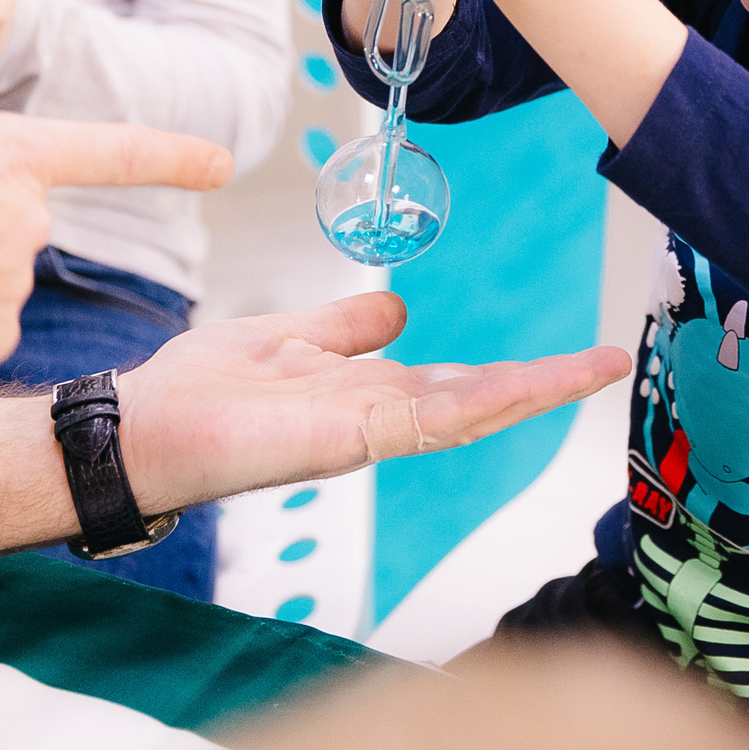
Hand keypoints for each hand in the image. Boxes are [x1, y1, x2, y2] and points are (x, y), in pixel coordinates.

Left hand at [115, 293, 628, 510]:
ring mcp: (365, 435)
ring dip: (531, 392)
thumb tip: (398, 308)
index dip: (515, 369)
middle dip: (545, 384)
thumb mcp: (286, 339)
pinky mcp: (344, 441)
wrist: (139, 430)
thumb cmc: (196, 394)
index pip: (457, 380)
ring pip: (465, 412)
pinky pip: (421, 420)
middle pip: (477, 400)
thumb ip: (342, 327)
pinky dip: (475, 403)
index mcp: (365, 396)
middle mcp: (375, 420)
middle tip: (609, 362)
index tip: (569, 353)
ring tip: (592, 370)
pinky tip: (516, 385)